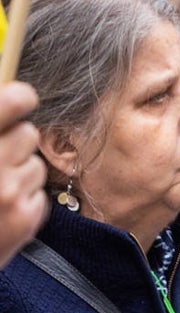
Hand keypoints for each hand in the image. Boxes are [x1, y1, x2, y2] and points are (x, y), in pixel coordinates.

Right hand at [0, 82, 47, 266]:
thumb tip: (11, 93)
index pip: (11, 100)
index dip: (19, 97)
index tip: (22, 98)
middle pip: (28, 133)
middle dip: (12, 144)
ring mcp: (8, 194)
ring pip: (36, 164)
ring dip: (18, 173)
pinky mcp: (24, 219)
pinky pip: (38, 193)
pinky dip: (23, 200)